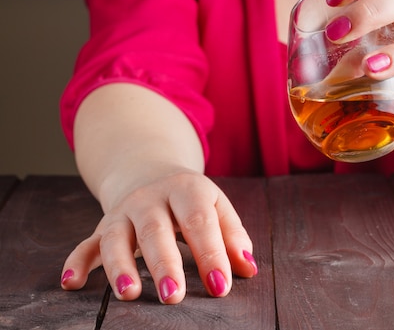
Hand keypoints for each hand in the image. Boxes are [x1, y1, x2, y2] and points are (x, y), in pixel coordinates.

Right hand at [61, 169, 256, 303]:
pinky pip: (86, 244)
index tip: (220, 286)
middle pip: (155, 230)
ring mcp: (123, 212)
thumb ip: (234, 236)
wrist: (151, 172)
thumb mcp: (217, 206)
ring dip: (120, 266)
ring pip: (116, 237)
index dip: (210, 254)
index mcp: (186, 190)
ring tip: (129, 294)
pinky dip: (77, 262)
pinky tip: (72, 283)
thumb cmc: (192, 200)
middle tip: (174, 295)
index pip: (199, 221)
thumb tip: (249, 269)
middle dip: (164, 263)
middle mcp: (151, 198)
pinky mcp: (102, 226)